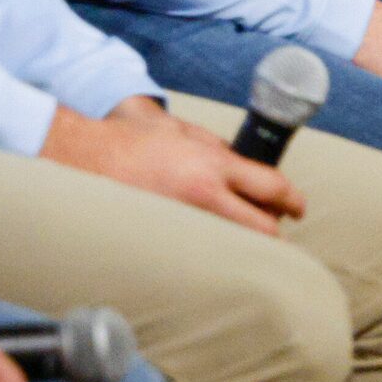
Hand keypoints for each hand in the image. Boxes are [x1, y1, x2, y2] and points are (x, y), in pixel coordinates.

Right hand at [42, 99, 306, 234]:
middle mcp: (204, 197)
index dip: (293, 200)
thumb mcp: (180, 129)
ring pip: (235, 246)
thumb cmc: (129, 140)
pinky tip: (207, 246)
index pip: (271, 188)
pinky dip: (211, 250)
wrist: (83, 159)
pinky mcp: (167, 241)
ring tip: (240, 238)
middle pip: (263, 229)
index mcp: (211, 165)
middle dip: (273, 230)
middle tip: (274, 227)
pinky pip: (203, 253)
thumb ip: (214, 145)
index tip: (298, 207)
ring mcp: (186, 224)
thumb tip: (240, 162)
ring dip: (242, 243)